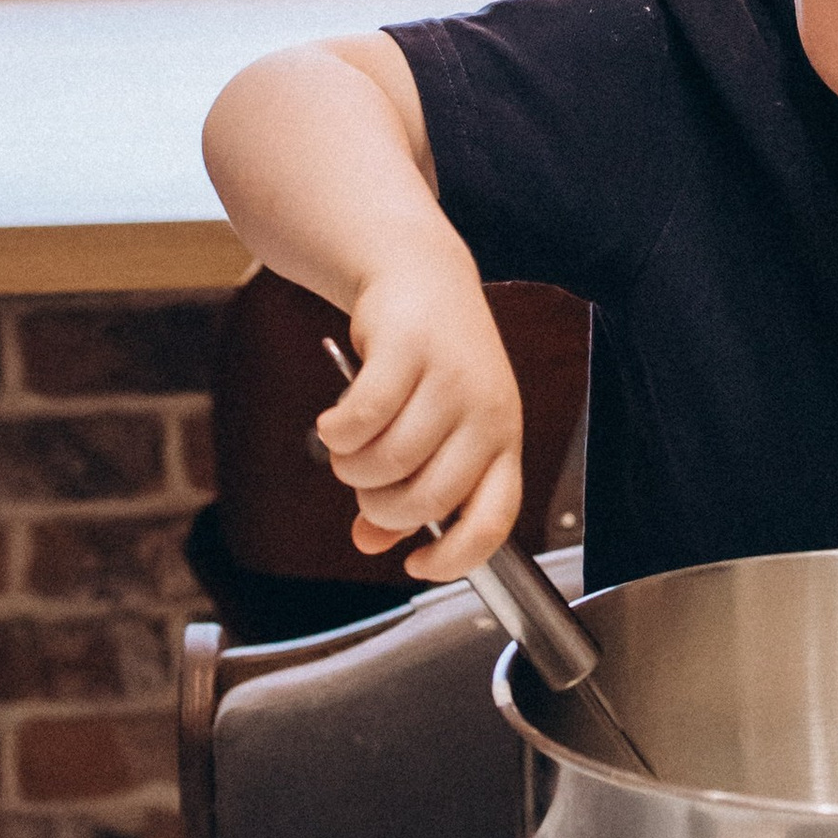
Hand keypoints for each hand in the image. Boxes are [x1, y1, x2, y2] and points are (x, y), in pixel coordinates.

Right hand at [316, 246, 523, 581]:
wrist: (419, 273)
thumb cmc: (432, 362)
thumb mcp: (436, 428)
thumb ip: (406, 489)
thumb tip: (369, 544)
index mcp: (502, 439)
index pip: (495, 519)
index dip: (455, 556)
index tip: (417, 564)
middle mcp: (485, 411)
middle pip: (428, 499)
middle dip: (381, 509)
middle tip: (364, 489)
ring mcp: (450, 378)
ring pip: (389, 461)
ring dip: (351, 469)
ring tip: (347, 450)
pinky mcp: (408, 349)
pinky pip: (361, 418)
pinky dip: (337, 433)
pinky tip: (335, 423)